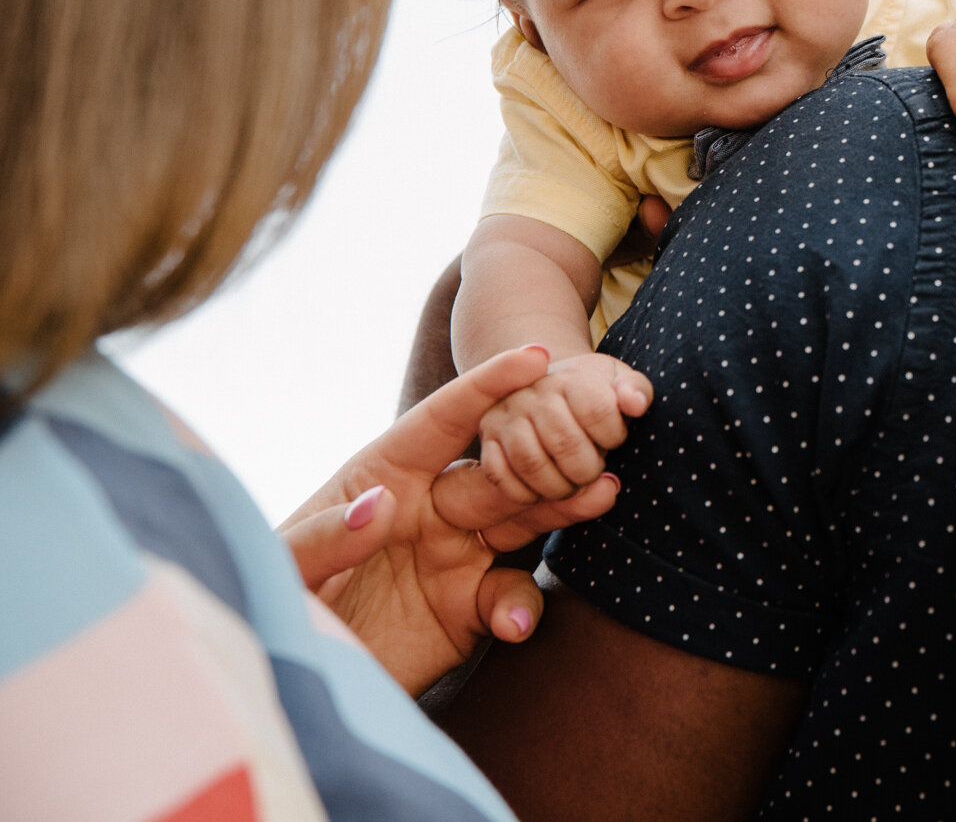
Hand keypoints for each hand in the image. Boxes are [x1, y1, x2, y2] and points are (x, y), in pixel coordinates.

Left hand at [280, 345, 623, 695]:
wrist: (288, 685)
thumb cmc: (268, 605)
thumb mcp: (280, 568)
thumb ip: (325, 536)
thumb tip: (385, 504)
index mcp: (382, 476)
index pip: (442, 420)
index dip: (488, 385)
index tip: (536, 356)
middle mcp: (426, 508)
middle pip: (499, 467)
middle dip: (546, 449)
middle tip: (589, 441)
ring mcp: (452, 557)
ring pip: (521, 519)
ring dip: (562, 505)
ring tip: (602, 493)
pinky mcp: (466, 610)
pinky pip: (509, 598)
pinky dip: (520, 608)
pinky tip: (513, 626)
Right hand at [478, 351, 653, 502]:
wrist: (546, 388)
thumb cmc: (592, 391)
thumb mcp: (619, 382)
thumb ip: (635, 391)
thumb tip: (635, 404)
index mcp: (570, 377)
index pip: (599, 411)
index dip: (614, 437)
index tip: (614, 440)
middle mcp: (532, 393)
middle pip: (566, 443)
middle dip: (587, 469)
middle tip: (593, 471)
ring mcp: (505, 416)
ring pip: (531, 463)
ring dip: (559, 487)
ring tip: (571, 484)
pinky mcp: (487, 440)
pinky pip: (500, 476)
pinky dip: (525, 494)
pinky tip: (542, 491)